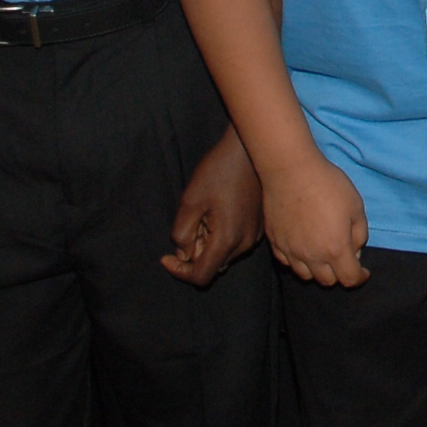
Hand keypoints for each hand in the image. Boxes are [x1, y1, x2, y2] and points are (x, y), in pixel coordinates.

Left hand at [164, 124, 264, 285]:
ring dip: (208, 246)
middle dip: (194, 255)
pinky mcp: (259, 227)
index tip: (166, 256)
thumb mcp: (190, 201)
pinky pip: (236, 244)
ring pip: (225, 256)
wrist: (248, 150)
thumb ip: (183, 233)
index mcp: (227, 240)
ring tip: (203, 217)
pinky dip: (222, 238)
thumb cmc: (218, 171)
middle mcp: (245, 244)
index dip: (180, 271)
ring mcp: (255, 235)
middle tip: (187, 227)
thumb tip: (184, 253)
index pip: (201, 276)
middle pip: (214, 266)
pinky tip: (217, 214)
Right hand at [261, 151, 370, 286]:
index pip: (349, 279)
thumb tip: (355, 252)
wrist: (291, 171)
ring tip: (322, 255)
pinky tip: (303, 248)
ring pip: (305, 275)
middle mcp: (311, 256)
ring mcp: (290, 251)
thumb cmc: (328, 185)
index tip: (363, 272)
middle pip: (327, 281)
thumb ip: (359, 234)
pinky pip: (287, 262)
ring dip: (317, 270)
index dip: (359, 278)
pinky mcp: (275, 242)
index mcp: (335, 249)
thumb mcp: (356, 206)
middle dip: (339, 274)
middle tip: (343, 258)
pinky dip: (297, 261)